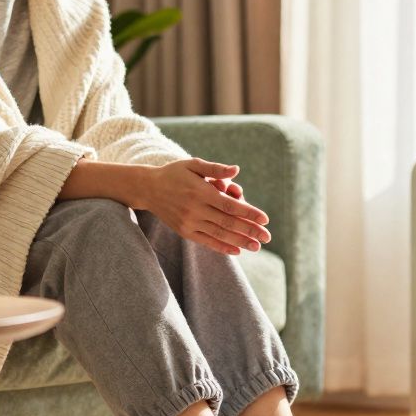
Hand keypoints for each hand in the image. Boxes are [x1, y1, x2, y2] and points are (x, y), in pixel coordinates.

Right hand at [139, 158, 269, 254]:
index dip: (248, 213)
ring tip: (256, 246)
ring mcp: (189, 222)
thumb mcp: (193, 165)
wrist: (148, 189)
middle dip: (249, 230)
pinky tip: (237, 251)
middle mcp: (195, 209)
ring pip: (219, 234)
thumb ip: (215, 169)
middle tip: (267, 237)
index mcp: (200, 192)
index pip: (229, 205)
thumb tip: (237, 170)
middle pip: (228, 222)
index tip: (265, 219)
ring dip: (240, 241)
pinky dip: (222, 247)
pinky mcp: (185, 231)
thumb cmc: (174, 173)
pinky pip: (206, 241)